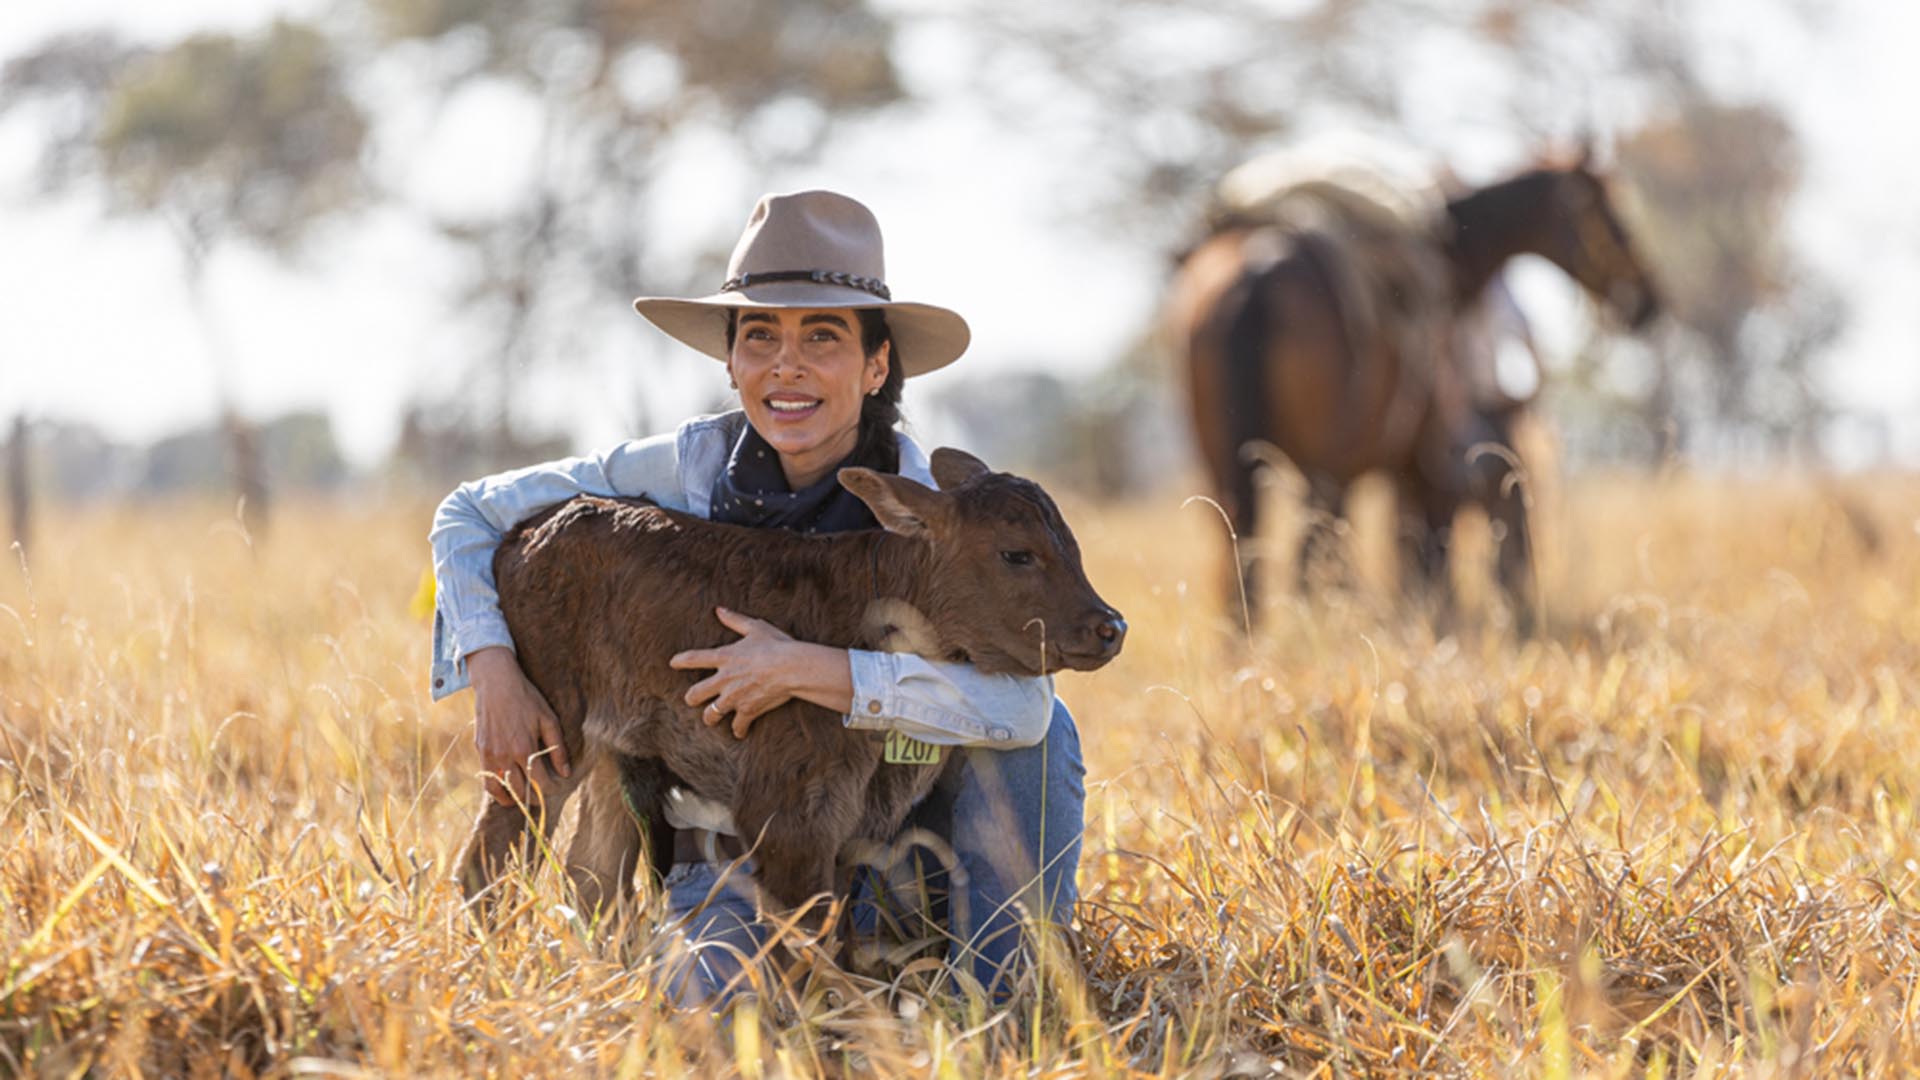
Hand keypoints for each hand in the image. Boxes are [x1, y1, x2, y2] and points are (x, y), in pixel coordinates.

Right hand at [467, 646, 571, 806]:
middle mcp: (505, 756)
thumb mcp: (548, 719)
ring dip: (512, 798)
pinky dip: (496, 789)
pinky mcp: (480, 750)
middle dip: (532, 798)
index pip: (539, 782)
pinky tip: (505, 789)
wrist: (496, 683)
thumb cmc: (526, 699)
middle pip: (520, 790)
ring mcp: (490, 754)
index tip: (556, 790)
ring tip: (522, 799)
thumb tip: (566, 773)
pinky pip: (486, 778)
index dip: (549, 790)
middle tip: (541, 798)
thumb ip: (558, 748)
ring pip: (500, 789)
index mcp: (525, 749)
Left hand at [670, 607, 804, 738]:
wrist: (791, 668)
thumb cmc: (776, 645)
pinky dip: (739, 730)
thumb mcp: (755, 627)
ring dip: (710, 718)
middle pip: (694, 695)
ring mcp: (733, 698)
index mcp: (724, 657)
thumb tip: (718, 610)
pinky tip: (739, 732)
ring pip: (710, 715)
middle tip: (692, 699)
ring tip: (712, 719)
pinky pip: (737, 726)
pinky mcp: (747, 711)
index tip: (673, 663)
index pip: (693, 659)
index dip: (681, 661)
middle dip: (691, 698)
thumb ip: (735, 620)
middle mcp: (723, 680)